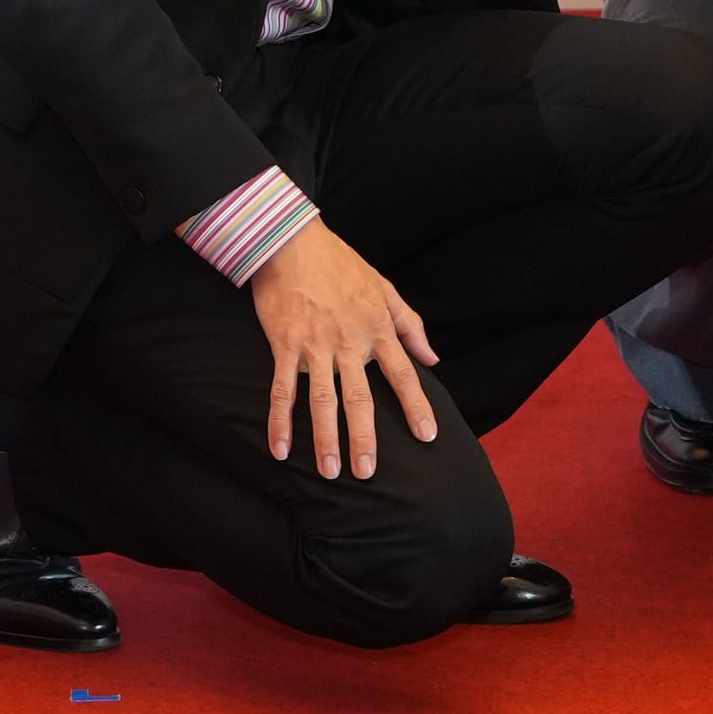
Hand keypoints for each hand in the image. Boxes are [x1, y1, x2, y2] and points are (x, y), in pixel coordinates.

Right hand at [249, 221, 441, 479]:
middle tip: (367, 472)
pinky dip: (279, 421)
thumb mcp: (384, 288)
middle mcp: (349, 342)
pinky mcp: (285, 345)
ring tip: (330, 471)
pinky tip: (279, 449)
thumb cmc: (340, 264)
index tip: (427, 436)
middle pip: (360, 398)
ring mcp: (315, 346)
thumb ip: (410, 325)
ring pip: (323, 401)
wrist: (293, 241)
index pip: (403, 373)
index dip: (416, 405)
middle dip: (364, 438)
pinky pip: (282, 389)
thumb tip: (433, 357)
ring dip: (325, 439)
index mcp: (377, 328)